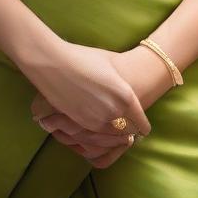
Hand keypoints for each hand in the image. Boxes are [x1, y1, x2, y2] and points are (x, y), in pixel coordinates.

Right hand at [28, 45, 176, 166]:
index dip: (142, 126)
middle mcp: (114, 112)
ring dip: (115, 137)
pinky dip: (100, 137)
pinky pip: (96, 139)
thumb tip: (130, 89)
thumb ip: (122, 82)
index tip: (142, 128)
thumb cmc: (83, 58)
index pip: (141, 123)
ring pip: (112, 139)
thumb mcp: (110, 64)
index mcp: (125, 96)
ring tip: (116, 134)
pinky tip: (99, 131)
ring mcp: (97, 121)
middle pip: (128, 133)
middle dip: (130, 132)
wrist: (54, 63)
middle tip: (131, 132)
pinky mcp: (81, 125)